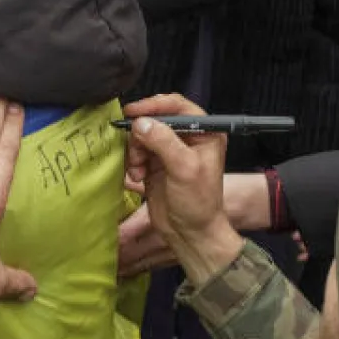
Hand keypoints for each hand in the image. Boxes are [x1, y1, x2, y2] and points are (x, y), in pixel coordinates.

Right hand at [123, 94, 243, 284]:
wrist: (189, 233)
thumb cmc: (198, 202)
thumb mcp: (184, 169)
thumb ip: (163, 142)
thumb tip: (141, 122)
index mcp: (205, 132)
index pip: (178, 106)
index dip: (154, 105)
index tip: (134, 111)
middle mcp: (187, 138)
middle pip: (156, 119)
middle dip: (142, 134)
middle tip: (136, 151)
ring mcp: (170, 151)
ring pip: (143, 136)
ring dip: (135, 151)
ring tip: (138, 170)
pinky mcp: (155, 164)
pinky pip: (137, 152)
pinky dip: (133, 162)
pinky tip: (137, 177)